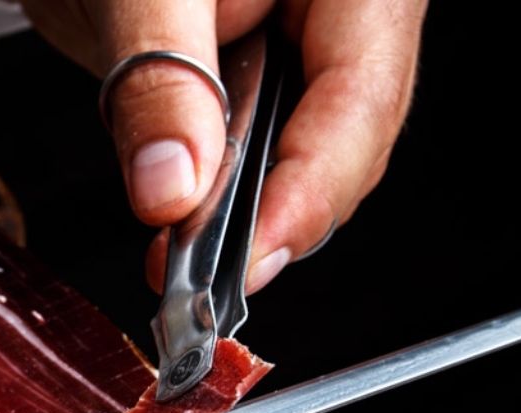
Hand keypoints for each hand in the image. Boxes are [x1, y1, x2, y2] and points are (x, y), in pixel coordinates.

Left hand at [21, 0, 426, 292]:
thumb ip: (159, 82)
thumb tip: (172, 192)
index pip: (360, 100)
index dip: (306, 195)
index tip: (248, 261)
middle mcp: (352, 14)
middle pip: (344, 144)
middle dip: (272, 220)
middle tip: (199, 279)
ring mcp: (318, 49)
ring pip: (305, 159)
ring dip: (245, 220)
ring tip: (180, 258)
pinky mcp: (274, 79)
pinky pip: (266, 152)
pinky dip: (224, 199)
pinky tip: (186, 222)